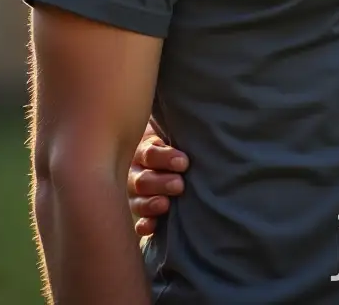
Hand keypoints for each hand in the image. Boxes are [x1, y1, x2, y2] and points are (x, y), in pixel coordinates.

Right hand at [128, 122, 189, 237]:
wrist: (167, 156)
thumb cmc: (175, 142)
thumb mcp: (173, 132)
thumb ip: (180, 129)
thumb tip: (204, 111)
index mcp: (143, 150)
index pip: (149, 154)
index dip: (165, 158)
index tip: (184, 162)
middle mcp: (135, 173)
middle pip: (142, 180)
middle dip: (161, 183)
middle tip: (179, 184)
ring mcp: (134, 195)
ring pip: (137, 201)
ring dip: (151, 203)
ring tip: (165, 205)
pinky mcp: (140, 214)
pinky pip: (138, 222)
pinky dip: (144, 225)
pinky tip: (150, 227)